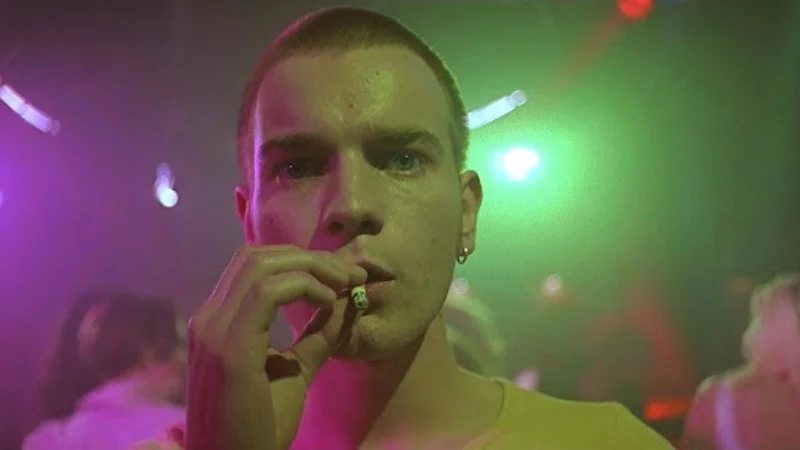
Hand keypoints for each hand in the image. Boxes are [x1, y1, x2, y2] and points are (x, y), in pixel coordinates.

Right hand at [185, 245, 366, 449]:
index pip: (255, 266)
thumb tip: (347, 300)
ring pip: (261, 265)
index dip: (302, 260)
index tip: (344, 273)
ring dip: (311, 267)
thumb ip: (318, 334)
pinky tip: (328, 301)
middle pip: (257, 256)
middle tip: (350, 272)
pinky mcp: (227, 348)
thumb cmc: (260, 426)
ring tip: (343, 284)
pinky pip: (267, 292)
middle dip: (310, 257)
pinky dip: (303, 286)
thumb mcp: (296, 370)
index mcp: (219, 322)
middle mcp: (209, 319)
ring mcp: (213, 330)